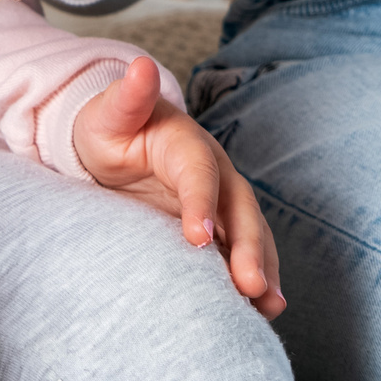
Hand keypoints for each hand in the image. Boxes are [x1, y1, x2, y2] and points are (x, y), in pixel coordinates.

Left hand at [71, 58, 283, 319]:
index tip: (198, 239)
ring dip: (262, 269)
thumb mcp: (111, 111)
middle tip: (250, 286)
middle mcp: (216, 173)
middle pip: (239, 209)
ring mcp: (221, 202)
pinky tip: (260, 313)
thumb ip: (127, 95)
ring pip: (250, 234)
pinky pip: (242, 253)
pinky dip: (255, 280)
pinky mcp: (218, 228)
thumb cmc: (112, 126)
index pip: (200, 173)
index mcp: (189, 144)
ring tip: (269, 306)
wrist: (120, 141)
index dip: (202, 204)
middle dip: (248, 247)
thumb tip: (139, 66)